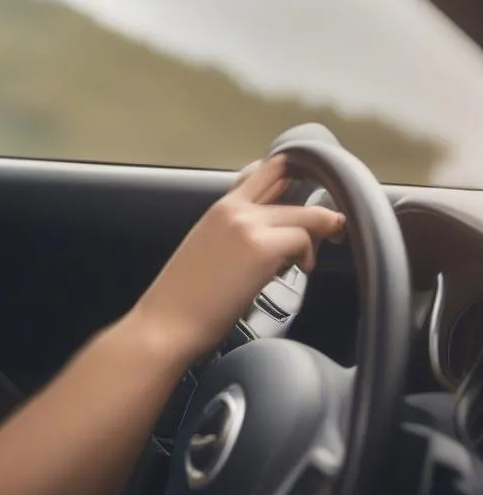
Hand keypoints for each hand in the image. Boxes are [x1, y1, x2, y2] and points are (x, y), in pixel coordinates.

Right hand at [130, 155, 345, 365]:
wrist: (167, 321)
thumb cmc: (185, 298)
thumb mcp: (208, 251)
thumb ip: (236, 236)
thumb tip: (271, 241)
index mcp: (219, 208)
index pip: (262, 172)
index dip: (292, 174)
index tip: (309, 192)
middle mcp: (233, 209)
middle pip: (287, 180)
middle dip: (312, 196)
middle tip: (328, 222)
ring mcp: (246, 225)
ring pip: (304, 214)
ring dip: (318, 232)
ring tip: (309, 257)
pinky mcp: (261, 248)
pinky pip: (302, 238)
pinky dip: (308, 254)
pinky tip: (302, 269)